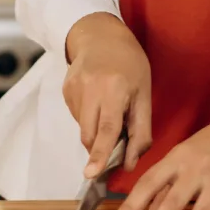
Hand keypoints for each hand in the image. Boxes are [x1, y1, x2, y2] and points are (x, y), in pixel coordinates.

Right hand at [63, 12, 151, 176]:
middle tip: (114, 145)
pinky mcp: (65, 89)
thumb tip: (130, 164)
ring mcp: (74, 88)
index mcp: (114, 87)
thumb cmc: (130, 64)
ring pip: (82, 128)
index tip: (91, 174)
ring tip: (109, 109)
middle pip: (89, 134)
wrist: (100, 35)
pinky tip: (97, 101)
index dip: (100, 153)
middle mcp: (91, 87)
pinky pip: (76, 117)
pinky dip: (88, 118)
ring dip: (95, 131)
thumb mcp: (144, 93)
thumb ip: (140, 131)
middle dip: (99, 149)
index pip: (107, 127)